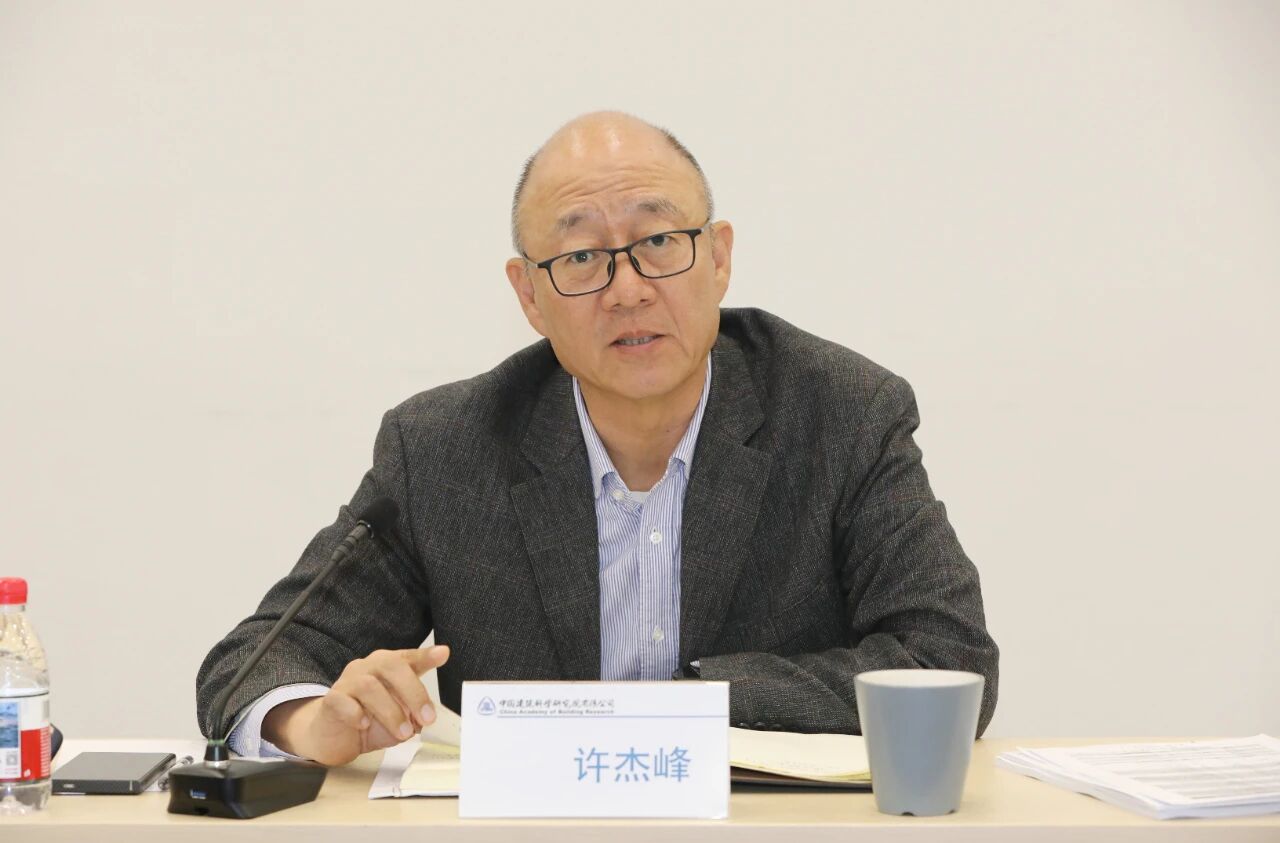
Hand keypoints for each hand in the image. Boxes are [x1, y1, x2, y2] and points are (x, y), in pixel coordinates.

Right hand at [263, 644, 449, 765]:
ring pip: (369, 686)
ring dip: (390, 712)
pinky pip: (342, 700)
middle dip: (414, 692)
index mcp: (389, 667)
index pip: (409, 658)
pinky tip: (364, 725)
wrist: (333, 736)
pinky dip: (356, 713)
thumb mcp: (399, 719)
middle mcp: (368, 667)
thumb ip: (413, 714)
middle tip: (427, 718)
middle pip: (391, 666)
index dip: (426, 656)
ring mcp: (348, 681)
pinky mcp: (331, 699)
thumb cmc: (369, 721)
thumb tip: (424, 718)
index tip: (443, 654)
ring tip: (403, 733)